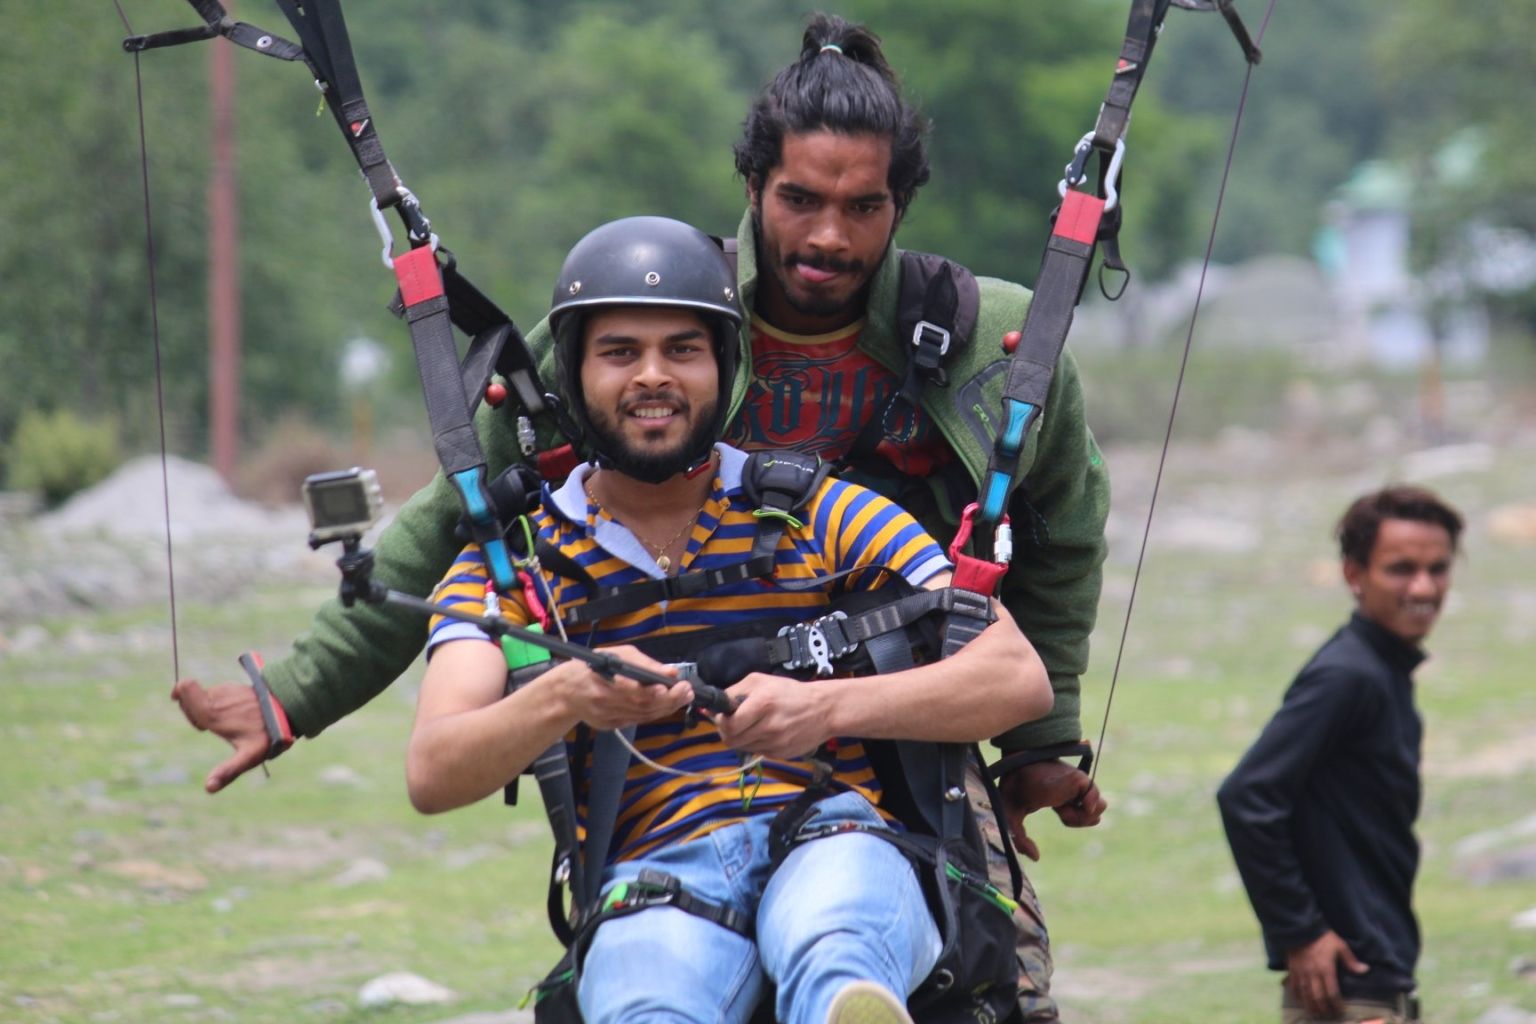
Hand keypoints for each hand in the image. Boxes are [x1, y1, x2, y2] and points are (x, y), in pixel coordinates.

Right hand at [170, 679, 269, 793]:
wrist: (289, 712)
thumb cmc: (267, 735)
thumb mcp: (249, 757)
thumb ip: (228, 771)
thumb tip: (208, 788)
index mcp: (213, 713)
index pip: (185, 687)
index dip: (181, 695)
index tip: (187, 710)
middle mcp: (218, 696)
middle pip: (189, 695)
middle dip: (192, 710)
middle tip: (212, 726)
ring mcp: (228, 689)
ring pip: (204, 695)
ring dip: (207, 708)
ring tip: (226, 723)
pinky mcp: (236, 687)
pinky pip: (218, 694)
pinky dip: (219, 703)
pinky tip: (234, 715)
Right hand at [550, 647, 693, 730]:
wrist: (566, 692)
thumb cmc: (593, 667)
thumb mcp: (617, 655)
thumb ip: (644, 663)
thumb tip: (670, 672)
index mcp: (602, 682)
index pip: (633, 691)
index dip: (655, 692)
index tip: (673, 685)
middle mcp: (605, 703)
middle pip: (643, 706)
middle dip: (669, 699)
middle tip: (687, 691)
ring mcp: (608, 718)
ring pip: (644, 716)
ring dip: (666, 707)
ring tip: (683, 696)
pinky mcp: (611, 726)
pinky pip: (638, 720)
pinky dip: (654, 713)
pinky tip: (666, 704)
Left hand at [713, 673, 829, 759]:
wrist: (824, 709)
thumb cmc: (790, 692)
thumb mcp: (760, 681)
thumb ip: (734, 692)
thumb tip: (712, 707)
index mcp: (762, 704)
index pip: (728, 725)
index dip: (720, 722)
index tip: (721, 716)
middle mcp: (769, 726)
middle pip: (732, 740)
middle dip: (727, 731)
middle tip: (733, 722)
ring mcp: (776, 743)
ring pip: (743, 748)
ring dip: (742, 738)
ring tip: (752, 725)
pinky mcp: (781, 755)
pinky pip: (757, 752)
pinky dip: (756, 743)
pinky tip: (766, 732)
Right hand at [997, 759, 1107, 860]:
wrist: (1014, 772)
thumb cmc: (1011, 789)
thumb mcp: (1011, 819)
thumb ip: (1020, 841)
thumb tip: (1036, 858)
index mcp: (1060, 794)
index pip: (1082, 811)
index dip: (1077, 819)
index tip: (1061, 811)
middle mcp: (1072, 789)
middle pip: (1094, 812)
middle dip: (1079, 820)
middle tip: (1061, 811)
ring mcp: (1077, 784)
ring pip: (1098, 807)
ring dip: (1080, 816)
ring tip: (1061, 807)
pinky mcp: (1079, 780)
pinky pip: (1094, 800)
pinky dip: (1085, 806)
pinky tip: (1065, 803)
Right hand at [1286, 930, 1367, 1017]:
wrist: (1302, 928)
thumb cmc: (1323, 938)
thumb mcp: (1340, 946)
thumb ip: (1351, 960)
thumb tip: (1365, 970)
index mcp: (1326, 970)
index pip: (1332, 993)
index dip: (1336, 1004)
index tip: (1340, 1010)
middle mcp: (1313, 975)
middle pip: (1318, 997)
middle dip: (1323, 1008)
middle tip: (1327, 1015)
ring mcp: (1301, 973)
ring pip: (1305, 994)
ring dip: (1309, 1005)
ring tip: (1313, 1013)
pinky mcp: (1292, 970)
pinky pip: (1293, 986)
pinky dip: (1296, 995)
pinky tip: (1299, 1000)